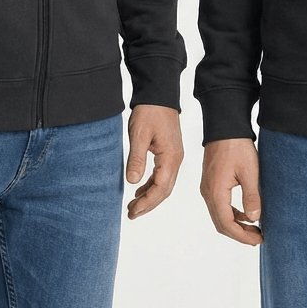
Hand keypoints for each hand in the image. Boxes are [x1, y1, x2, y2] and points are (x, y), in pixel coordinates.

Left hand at [125, 104, 184, 219]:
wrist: (159, 93)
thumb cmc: (149, 111)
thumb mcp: (139, 135)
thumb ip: (137, 159)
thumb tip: (133, 182)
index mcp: (170, 157)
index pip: (160, 188)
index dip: (147, 203)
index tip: (133, 211)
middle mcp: (175, 160)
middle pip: (164, 190)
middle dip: (148, 204)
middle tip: (131, 214)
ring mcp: (173, 156)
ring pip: (163, 184)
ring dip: (149, 196)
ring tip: (133, 206)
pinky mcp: (168, 152)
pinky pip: (162, 175)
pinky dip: (151, 185)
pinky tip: (140, 189)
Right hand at [200, 138, 262, 245]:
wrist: (225, 127)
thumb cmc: (237, 146)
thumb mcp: (250, 171)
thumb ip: (252, 196)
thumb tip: (254, 218)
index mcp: (216, 191)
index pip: (227, 224)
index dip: (242, 236)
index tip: (257, 239)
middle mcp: (208, 192)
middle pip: (221, 223)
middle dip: (239, 234)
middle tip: (258, 238)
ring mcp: (207, 188)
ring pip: (219, 216)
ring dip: (235, 225)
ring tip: (254, 229)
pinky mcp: (210, 183)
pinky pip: (219, 206)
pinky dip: (231, 214)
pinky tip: (245, 214)